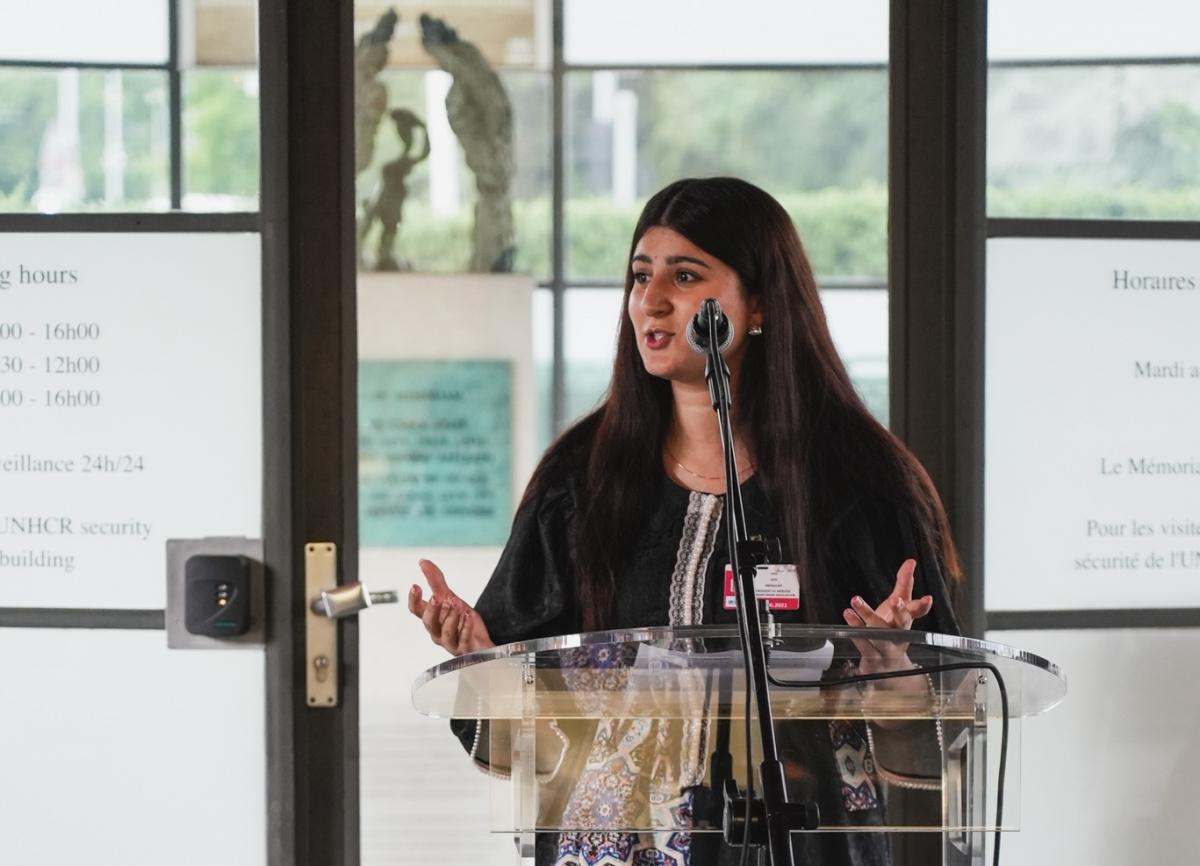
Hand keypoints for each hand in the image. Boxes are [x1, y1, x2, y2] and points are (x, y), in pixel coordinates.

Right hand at [407, 559, 494, 655]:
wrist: (480, 640)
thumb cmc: (461, 620)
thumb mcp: (450, 597)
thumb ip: (436, 581)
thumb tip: (422, 562)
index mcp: (431, 619)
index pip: (416, 611)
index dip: (413, 599)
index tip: (415, 586)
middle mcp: (437, 632)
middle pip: (428, 622)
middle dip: (432, 610)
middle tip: (438, 598)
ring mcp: (450, 642)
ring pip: (446, 632)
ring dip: (451, 617)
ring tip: (458, 604)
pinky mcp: (464, 649)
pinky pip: (463, 639)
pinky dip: (466, 628)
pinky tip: (469, 617)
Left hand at [842, 558, 932, 687]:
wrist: (888, 671)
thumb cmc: (891, 631)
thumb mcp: (897, 607)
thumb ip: (904, 584)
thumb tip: (911, 561)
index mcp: (906, 623)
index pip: (917, 613)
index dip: (922, 606)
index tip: (928, 598)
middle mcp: (899, 637)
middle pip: (902, 625)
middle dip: (901, 613)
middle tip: (897, 601)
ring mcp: (886, 650)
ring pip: (879, 635)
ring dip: (868, 617)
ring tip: (855, 601)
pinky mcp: (872, 660)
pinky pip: (863, 645)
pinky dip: (855, 631)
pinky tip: (848, 615)